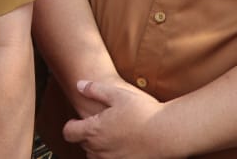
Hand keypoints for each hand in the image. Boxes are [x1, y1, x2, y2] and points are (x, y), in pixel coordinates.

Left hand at [63, 79, 177, 158]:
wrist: (167, 133)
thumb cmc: (142, 112)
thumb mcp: (117, 94)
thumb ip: (95, 89)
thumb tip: (79, 85)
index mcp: (93, 130)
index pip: (69, 133)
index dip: (71, 126)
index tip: (78, 121)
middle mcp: (99, 149)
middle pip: (83, 145)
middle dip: (86, 135)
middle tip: (99, 125)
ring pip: (95, 157)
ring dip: (98, 148)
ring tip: (110, 136)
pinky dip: (112, 154)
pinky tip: (123, 145)